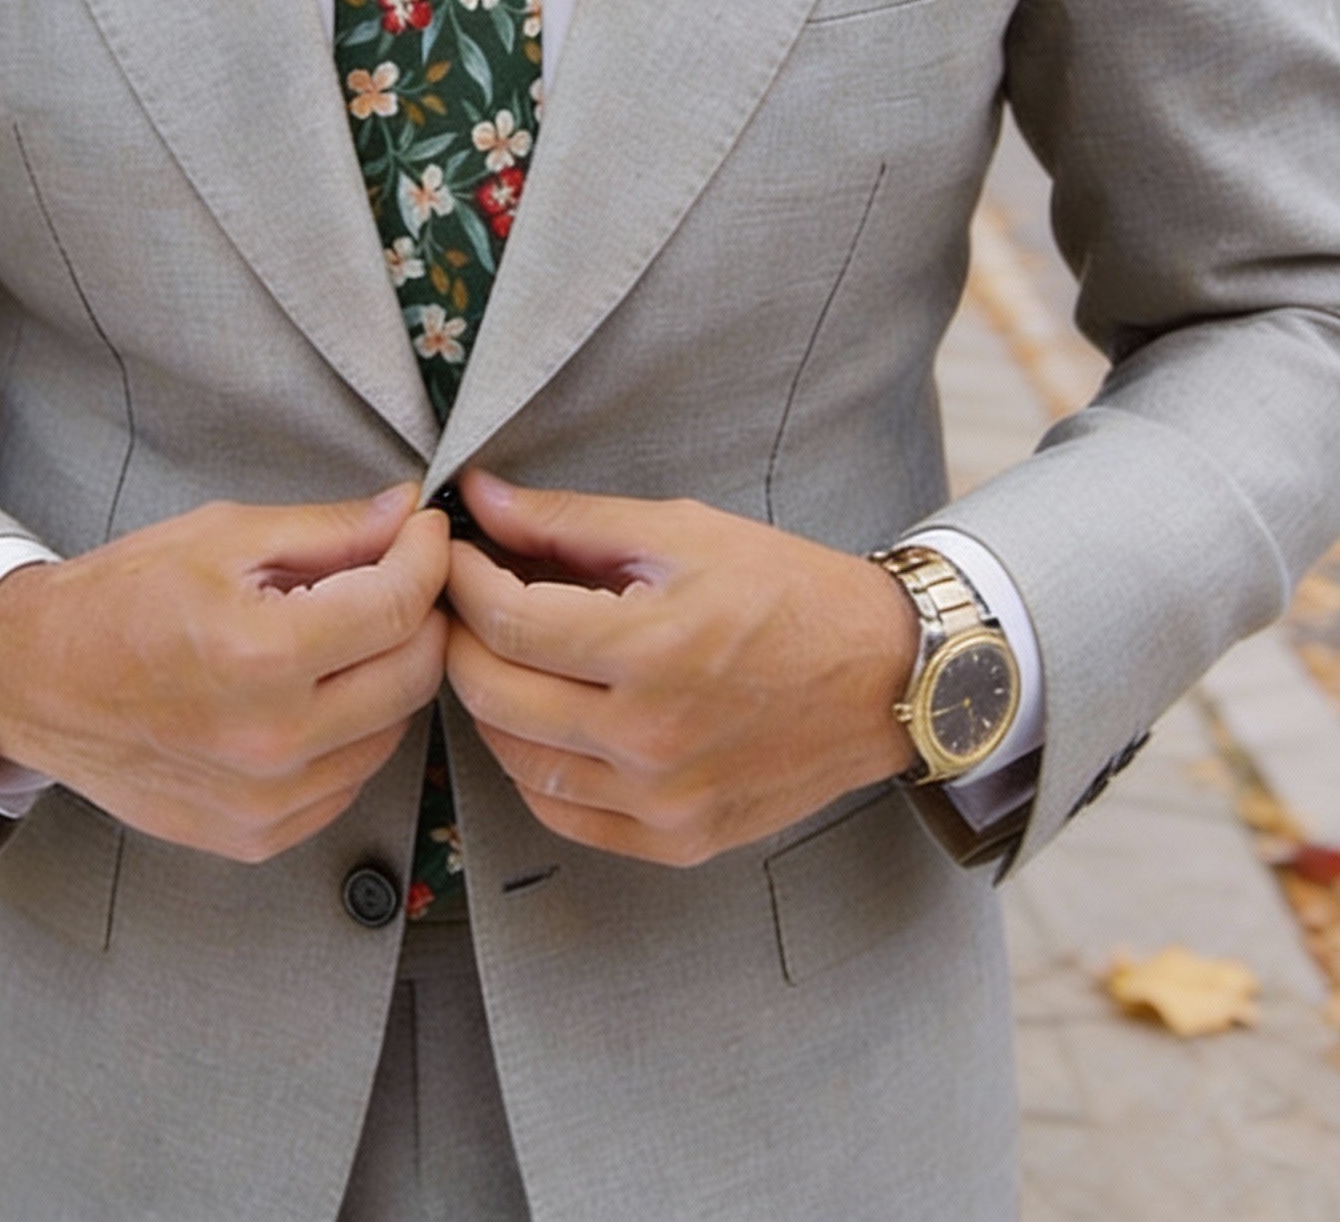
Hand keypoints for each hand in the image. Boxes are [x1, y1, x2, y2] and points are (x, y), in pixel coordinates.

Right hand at [0, 486, 449, 862]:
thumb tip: (406, 513)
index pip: (399, 606)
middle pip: (414, 673)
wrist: (37, 681)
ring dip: (389, 673)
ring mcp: (266, 800)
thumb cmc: (121, 599)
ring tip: (347, 632)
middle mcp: (271, 740)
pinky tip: (315, 691)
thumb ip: (329, 529)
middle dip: (421, 613)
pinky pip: (350, 779)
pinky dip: (353, 730)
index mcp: (261, 655)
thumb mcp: (224, 536)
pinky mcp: (258, 835)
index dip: (427, 557)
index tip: (424, 532)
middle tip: (397, 575)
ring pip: (393, 730)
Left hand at [443, 472, 919, 866]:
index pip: (506, 621)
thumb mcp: (681, 531)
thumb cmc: (789, 592)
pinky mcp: (677, 840)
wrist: (885, 677)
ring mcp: (662, 801)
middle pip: (494, 694)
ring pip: (516, 761)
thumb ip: (569, 520)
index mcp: (652, 649)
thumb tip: (480, 498)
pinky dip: (532, 767)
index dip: (461, 579)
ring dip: (489, 703)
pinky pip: (562, 814)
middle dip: (459, 638)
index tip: (453, 552)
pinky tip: (542, 719)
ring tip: (501, 654)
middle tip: (462, 600)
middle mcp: (651, 738)